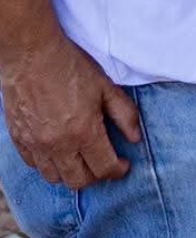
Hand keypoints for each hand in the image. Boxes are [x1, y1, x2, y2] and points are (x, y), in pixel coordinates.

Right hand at [1, 35, 141, 189]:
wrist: (32, 57)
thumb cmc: (71, 68)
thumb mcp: (106, 87)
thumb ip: (124, 115)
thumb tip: (135, 138)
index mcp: (83, 132)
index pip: (104, 168)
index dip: (118, 170)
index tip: (124, 164)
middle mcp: (57, 145)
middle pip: (78, 180)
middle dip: (96, 176)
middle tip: (104, 162)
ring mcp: (35, 144)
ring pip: (53, 177)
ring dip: (70, 173)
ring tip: (82, 159)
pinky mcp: (18, 140)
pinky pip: (33, 165)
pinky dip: (48, 164)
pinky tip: (58, 151)